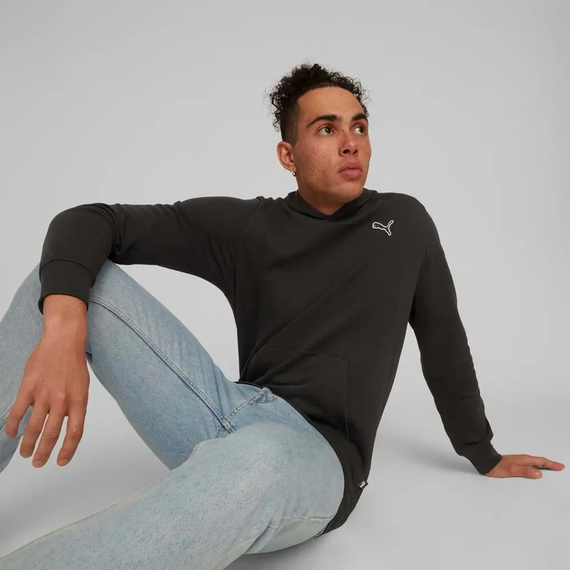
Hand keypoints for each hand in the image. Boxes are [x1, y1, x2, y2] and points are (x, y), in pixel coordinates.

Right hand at [4, 332, 89, 467]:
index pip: (75, 432)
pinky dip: (13, 426)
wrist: (63, 340)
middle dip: (44, 452)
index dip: (68, 450)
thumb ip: (75, 406)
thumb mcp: (83, 386)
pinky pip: (18, 412)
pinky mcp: (29, 388)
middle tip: (38, 463)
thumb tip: (65, 424)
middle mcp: (62, 400)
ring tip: (26, 453)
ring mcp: (44, 394)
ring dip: (28, 444)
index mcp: (79, 400)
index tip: (61, 461)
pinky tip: (11, 434)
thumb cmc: (74, 363)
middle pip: (52, 434)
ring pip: (34, 427)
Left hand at [484, 454, 564, 478]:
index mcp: (524, 460)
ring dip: (544, 466)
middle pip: (540, 462)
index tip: (560, 466)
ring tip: (551, 469)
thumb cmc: (498, 466)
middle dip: (550, 464)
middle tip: (559, 467)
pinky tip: (536, 471)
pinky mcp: (516, 464)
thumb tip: (539, 473)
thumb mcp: (513, 470)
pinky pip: (530, 465)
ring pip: (535, 463)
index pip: (541, 461)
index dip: (551, 464)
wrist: (487, 463)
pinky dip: (536, 467)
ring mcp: (519, 461)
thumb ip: (526, 471)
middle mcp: (523, 459)